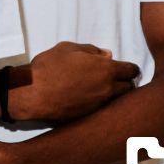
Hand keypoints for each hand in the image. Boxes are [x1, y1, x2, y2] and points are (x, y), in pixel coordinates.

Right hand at [10, 41, 138, 122]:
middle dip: (125, 81)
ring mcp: (100, 104)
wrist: (32, 93)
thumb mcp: (67, 48)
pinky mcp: (90, 115)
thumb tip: (107, 55)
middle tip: (113, 78)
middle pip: (130, 87)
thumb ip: (90, 50)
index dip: (129, 68)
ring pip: (118, 99)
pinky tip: (88, 98)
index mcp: (105, 69)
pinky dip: (101, 102)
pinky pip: (103, 108)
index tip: (123, 68)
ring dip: (115, 93)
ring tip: (101, 89)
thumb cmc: (49, 66)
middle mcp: (108, 88)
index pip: (132, 70)